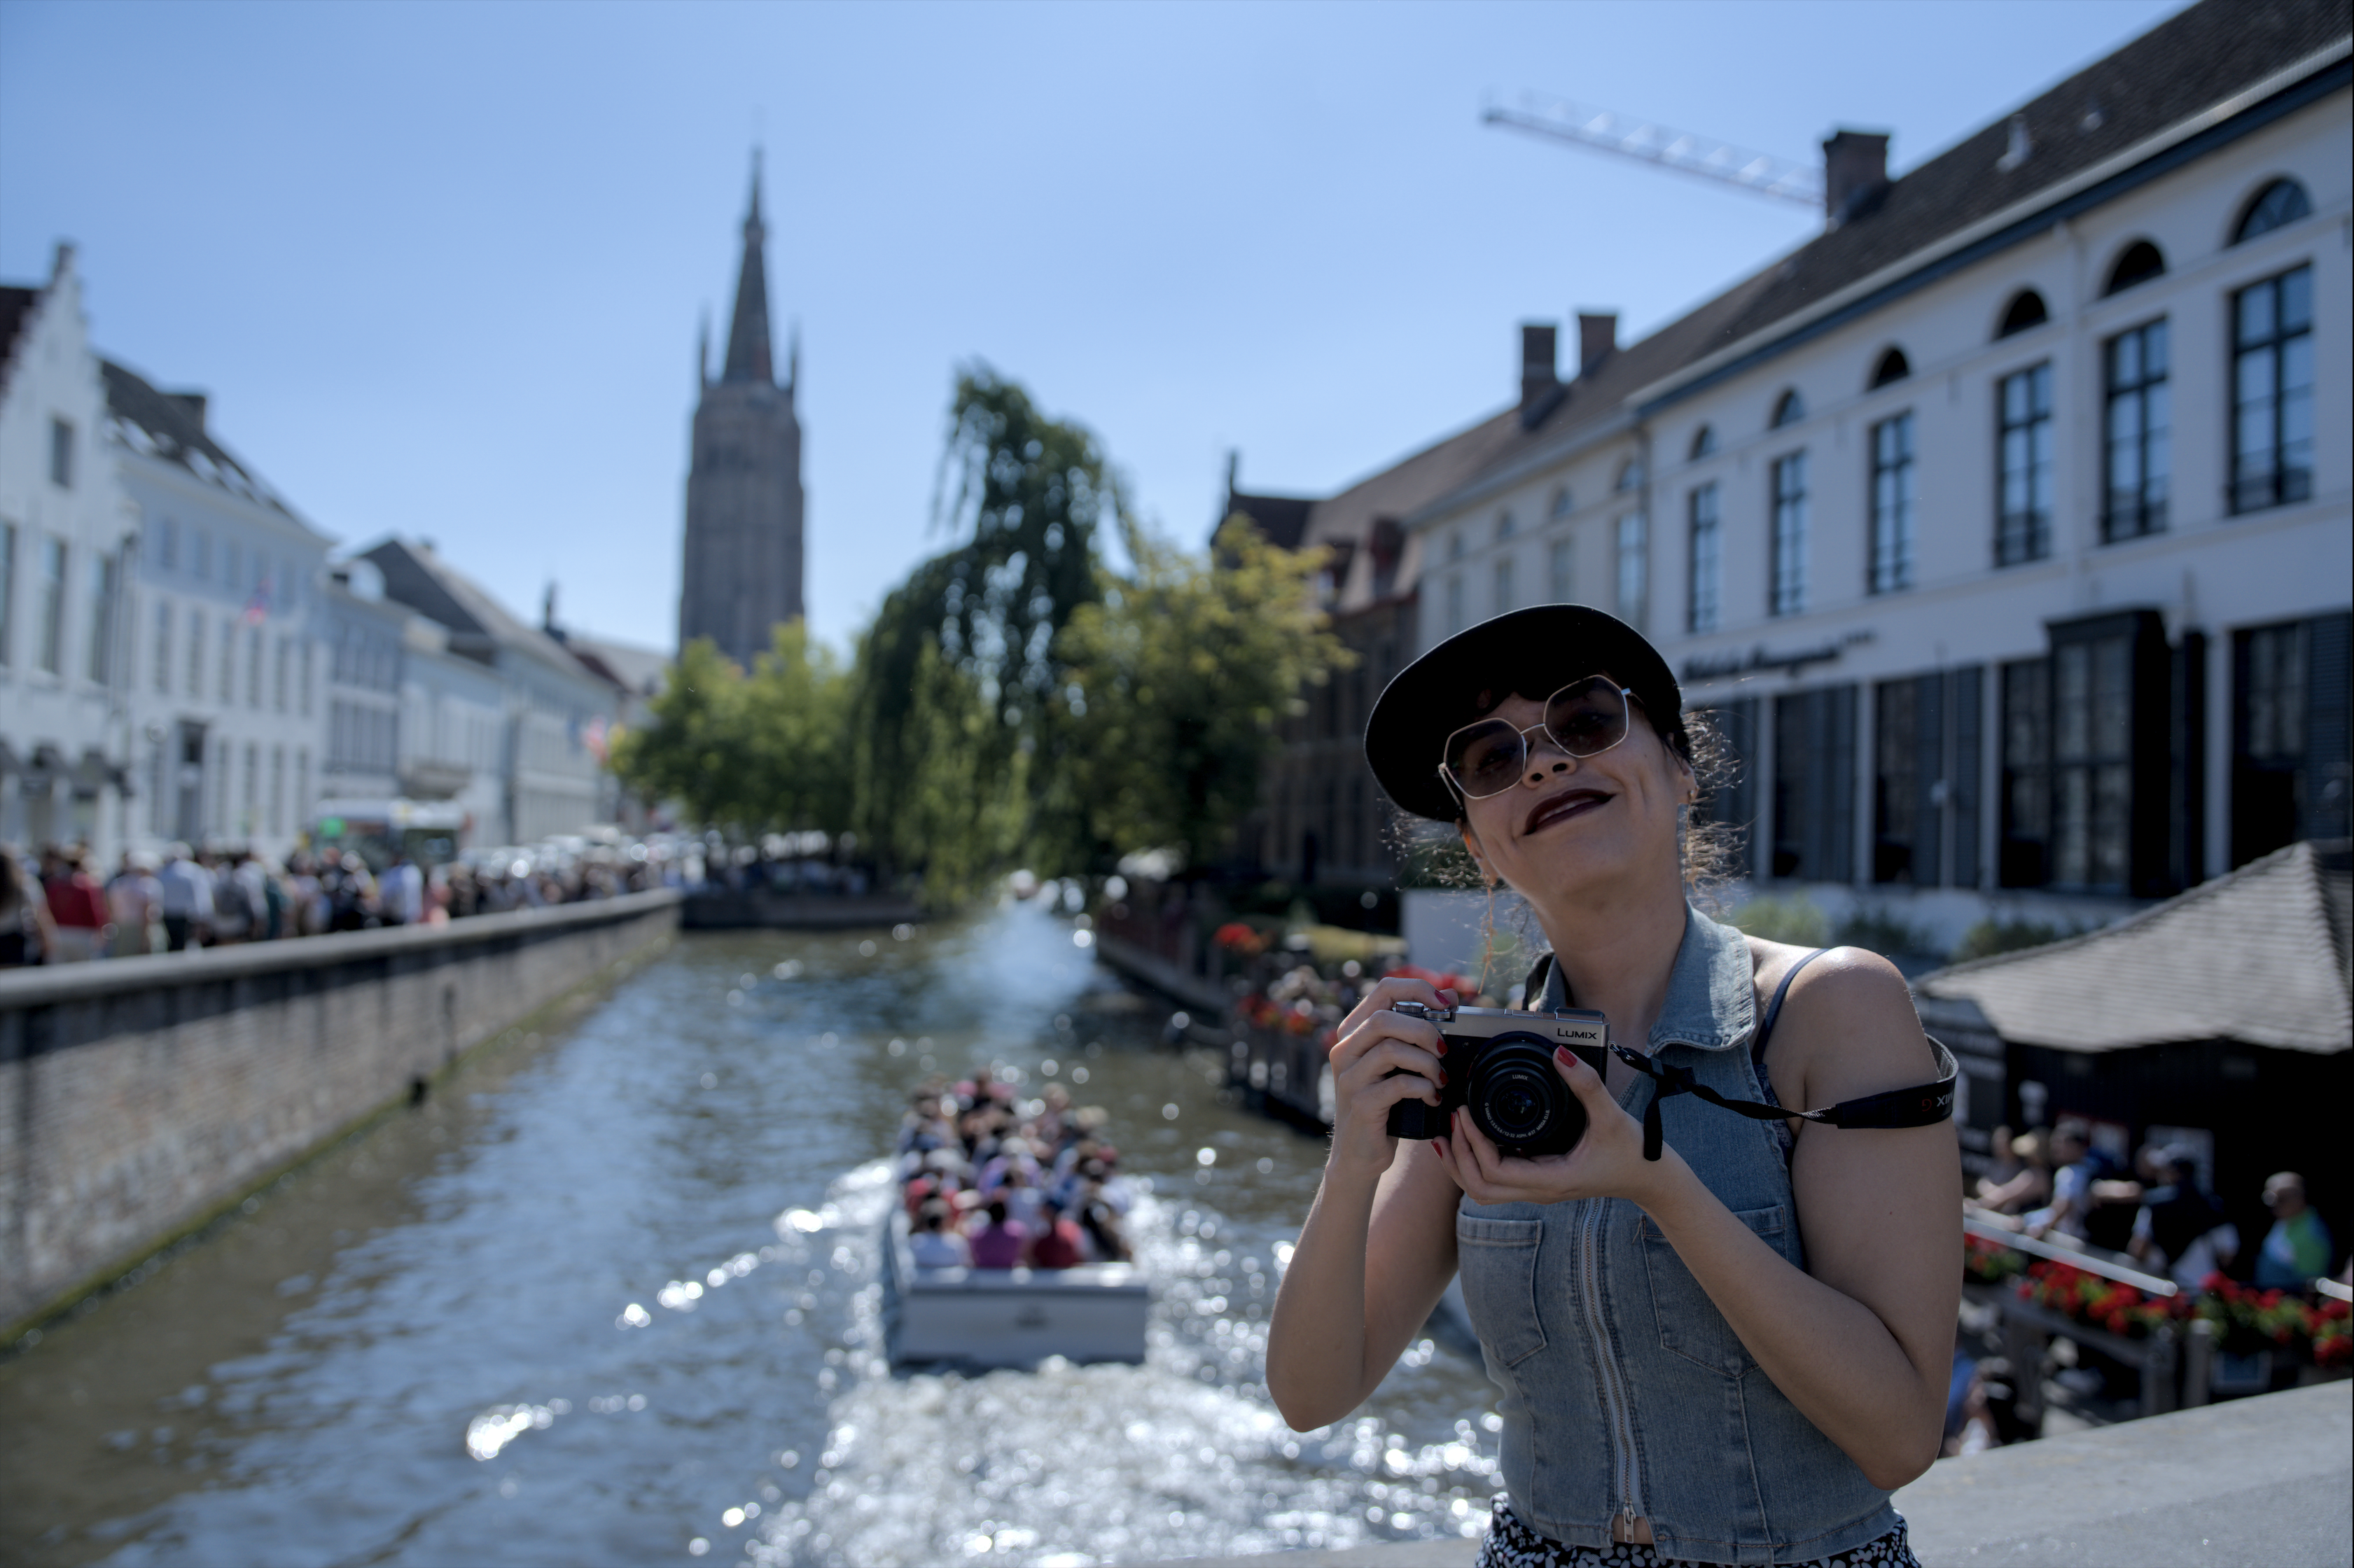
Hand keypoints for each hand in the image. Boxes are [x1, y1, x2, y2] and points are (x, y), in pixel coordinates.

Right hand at [1324, 976, 1455, 1181]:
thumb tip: (1451, 996)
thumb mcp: (1398, 1065)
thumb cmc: (1384, 1105)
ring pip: (1390, 1049)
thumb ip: (1417, 1031)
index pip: (1383, 990)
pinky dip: (1423, 1088)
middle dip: (1423, 1030)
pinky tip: (1432, 1097)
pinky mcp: (1360, 1103)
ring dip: (1426, 1062)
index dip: (1417, 989)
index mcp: (1354, 1032)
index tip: (1446, 1004)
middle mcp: (1345, 1050)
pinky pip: (1398, 1084)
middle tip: (1443, 1050)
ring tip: (1440, 1078)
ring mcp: (1349, 1077)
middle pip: (1384, 1018)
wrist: (1359, 1154)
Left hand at [1432, 1045, 1683, 1209]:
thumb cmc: (1633, 1153)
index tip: (1465, 1114)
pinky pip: (1497, 1182)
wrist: (1650, 1179)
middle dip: (1458, 1157)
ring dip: (1462, 1164)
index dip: (1473, 1145)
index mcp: (1552, 1179)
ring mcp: (1538, 1189)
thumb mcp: (1611, 1115)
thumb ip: (1587, 1084)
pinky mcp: (1539, 1181)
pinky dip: (1476, 1164)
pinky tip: (1471, 1140)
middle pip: (1480, 1188)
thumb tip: (1561, 1054)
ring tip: (1448, 1133)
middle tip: (1451, 1121)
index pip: (1496, 1173)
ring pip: (1484, 1191)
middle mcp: (1540, 1190)